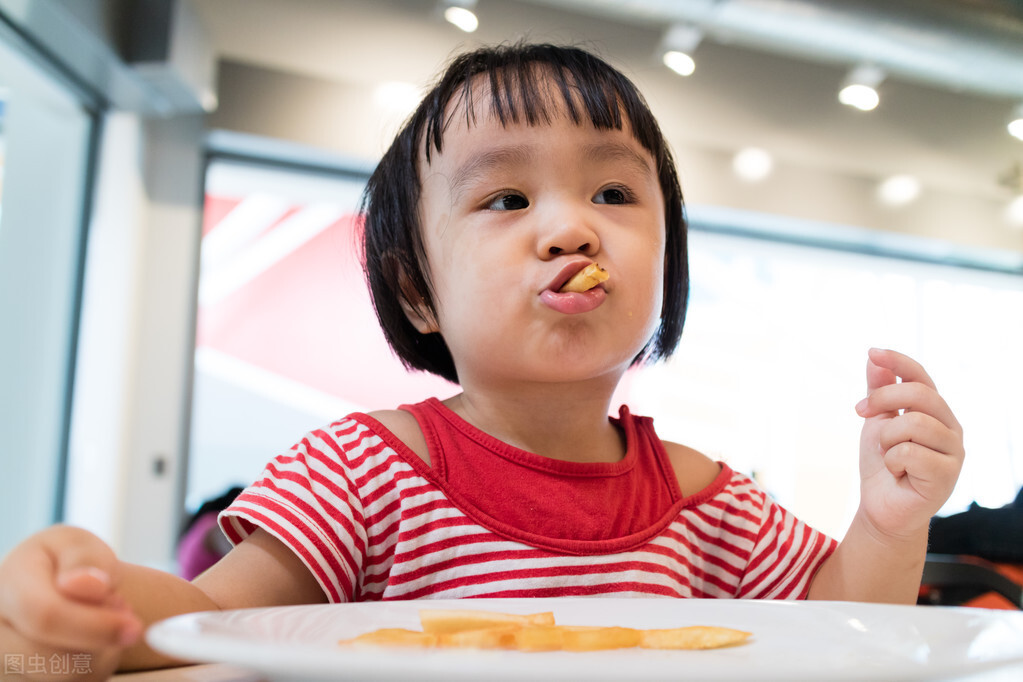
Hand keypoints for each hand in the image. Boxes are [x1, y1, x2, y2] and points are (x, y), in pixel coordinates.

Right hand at [0, 525, 141, 680]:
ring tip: (105, 620)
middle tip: (122, 613)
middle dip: (101, 640)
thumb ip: (84, 559)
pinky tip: (94, 643)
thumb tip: (87, 585)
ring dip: (101, 653)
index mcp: (6, 585)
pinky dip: (94, 668)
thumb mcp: (78, 543)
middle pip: (52, 658)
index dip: (94, 625)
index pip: (45, 616)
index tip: (132, 626)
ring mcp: (5, 662)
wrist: (53, 587)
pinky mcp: (24, 681)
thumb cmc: (65, 563)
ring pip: (65, 678)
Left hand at [855, 348, 964, 540]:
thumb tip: (874, 359)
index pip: (921, 376)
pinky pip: (910, 452)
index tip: (872, 352)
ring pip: (913, 423)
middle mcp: (950, 427)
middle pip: (919, 394)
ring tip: (887, 455)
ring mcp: (953, 451)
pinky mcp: (947, 474)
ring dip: (886, 438)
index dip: (898, 362)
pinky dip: (893, 461)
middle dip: (882, 399)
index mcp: (935, 411)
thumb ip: (879, 391)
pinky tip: (897, 472)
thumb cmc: (883, 465)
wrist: (881, 507)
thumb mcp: (876, 422)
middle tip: (861, 413)